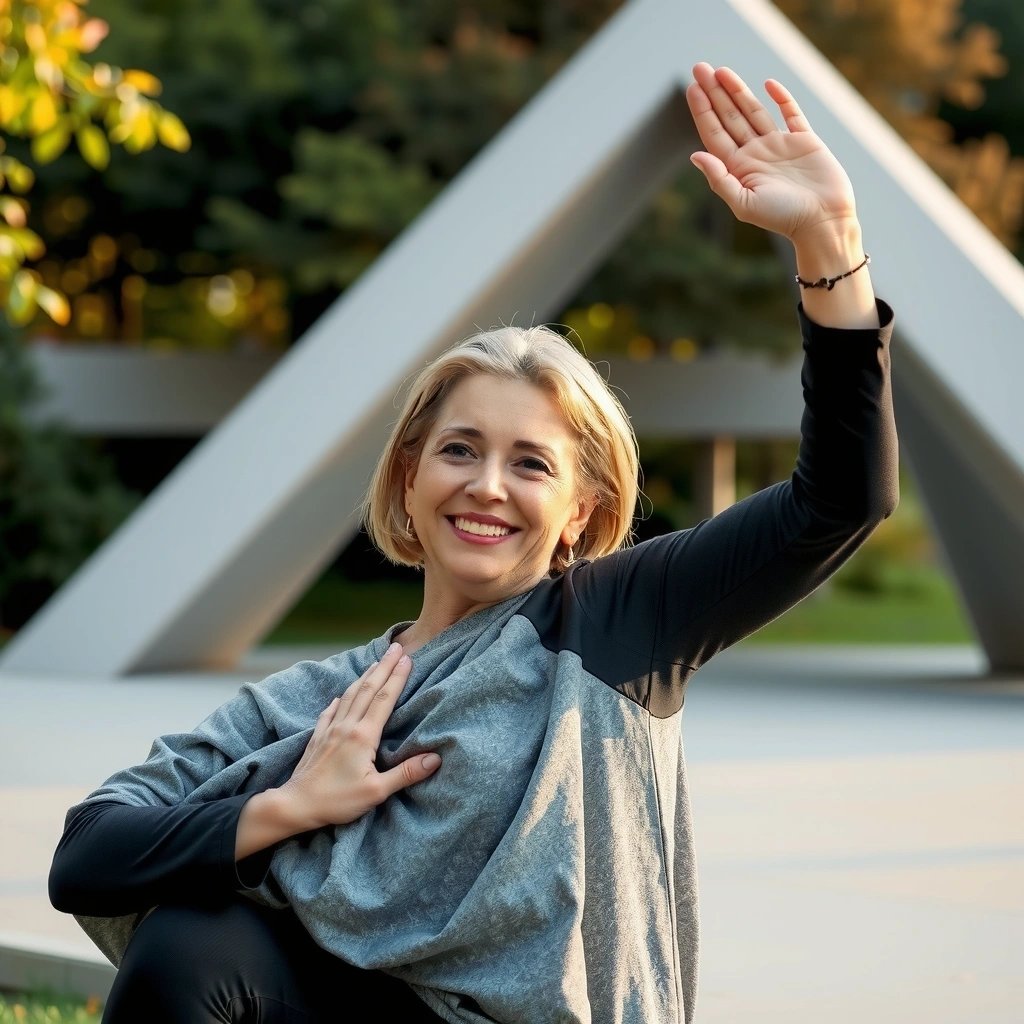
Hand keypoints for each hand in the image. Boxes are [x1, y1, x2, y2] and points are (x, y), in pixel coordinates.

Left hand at [279, 643, 440, 830]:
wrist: (295, 804)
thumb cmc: (337, 801)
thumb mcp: (376, 792)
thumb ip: (406, 773)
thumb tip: (434, 758)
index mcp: (363, 736)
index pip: (384, 700)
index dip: (397, 678)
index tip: (408, 659)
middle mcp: (346, 727)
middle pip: (368, 690)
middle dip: (384, 667)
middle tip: (396, 648)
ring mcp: (330, 730)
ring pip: (350, 696)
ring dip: (364, 677)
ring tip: (374, 663)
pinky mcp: (317, 738)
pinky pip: (330, 712)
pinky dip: (339, 701)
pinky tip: (340, 697)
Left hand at [685, 63, 857, 241]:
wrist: (823, 220)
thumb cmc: (782, 218)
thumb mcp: (744, 203)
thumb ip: (719, 179)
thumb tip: (695, 155)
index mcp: (739, 169)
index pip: (715, 134)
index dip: (703, 111)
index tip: (692, 88)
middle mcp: (755, 154)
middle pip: (730, 117)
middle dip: (714, 93)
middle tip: (699, 68)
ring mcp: (779, 146)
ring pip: (754, 111)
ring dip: (738, 90)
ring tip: (721, 71)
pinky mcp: (804, 140)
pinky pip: (790, 113)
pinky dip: (781, 98)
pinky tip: (767, 84)